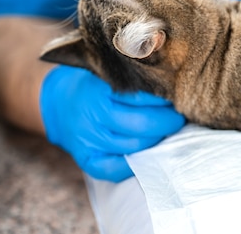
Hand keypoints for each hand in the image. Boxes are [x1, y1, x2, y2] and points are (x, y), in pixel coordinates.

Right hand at [40, 65, 185, 181]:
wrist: (60, 102)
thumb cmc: (95, 83)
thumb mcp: (109, 70)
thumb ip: (134, 75)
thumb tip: (171, 79)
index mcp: (99, 89)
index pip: (140, 97)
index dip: (163, 100)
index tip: (176, 96)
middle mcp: (92, 115)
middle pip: (141, 125)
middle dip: (168, 122)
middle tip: (180, 116)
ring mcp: (88, 139)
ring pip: (134, 147)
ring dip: (157, 141)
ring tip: (169, 131)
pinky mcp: (86, 158)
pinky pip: (115, 170)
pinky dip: (136, 165)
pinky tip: (150, 153)